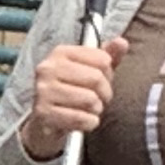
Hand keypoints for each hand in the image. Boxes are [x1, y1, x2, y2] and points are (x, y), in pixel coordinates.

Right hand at [22, 36, 126, 160]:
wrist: (44, 121)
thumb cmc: (71, 91)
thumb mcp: (90, 70)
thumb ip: (108, 55)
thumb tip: (122, 42)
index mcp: (61, 53)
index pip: (102, 59)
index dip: (108, 74)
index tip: (101, 82)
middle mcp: (48, 69)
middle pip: (96, 78)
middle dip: (105, 93)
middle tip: (99, 100)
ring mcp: (43, 91)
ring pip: (90, 99)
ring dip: (96, 109)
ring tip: (89, 110)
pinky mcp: (43, 113)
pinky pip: (80, 118)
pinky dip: (89, 123)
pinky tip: (83, 121)